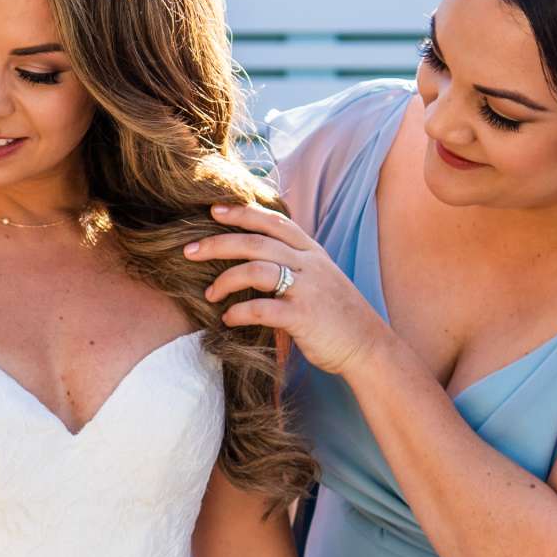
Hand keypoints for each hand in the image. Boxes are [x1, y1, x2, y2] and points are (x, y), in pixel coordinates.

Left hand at [190, 203, 386, 376]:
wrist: (368, 346)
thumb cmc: (336, 314)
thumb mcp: (319, 277)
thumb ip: (292, 262)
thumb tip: (254, 256)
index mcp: (311, 251)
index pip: (273, 221)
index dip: (242, 212)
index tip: (213, 210)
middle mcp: (309, 264)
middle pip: (256, 241)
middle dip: (217, 243)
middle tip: (188, 250)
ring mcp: (307, 289)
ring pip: (256, 270)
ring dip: (225, 280)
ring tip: (209, 293)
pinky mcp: (303, 317)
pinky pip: (262, 309)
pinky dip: (238, 312)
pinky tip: (228, 319)